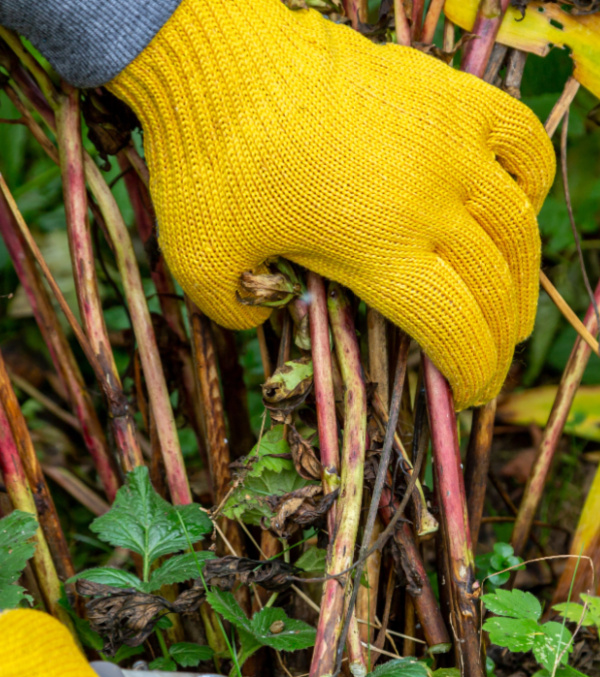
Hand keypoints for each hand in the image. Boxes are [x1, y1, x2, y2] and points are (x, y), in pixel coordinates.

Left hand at [107, 0, 554, 408]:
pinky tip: (515, 208)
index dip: (474, 374)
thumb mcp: (201, 263)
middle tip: (491, 357)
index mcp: (380, 253)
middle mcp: (431, 204)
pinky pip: (523, 144)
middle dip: (502, 339)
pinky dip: (532, 184)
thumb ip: (239, 313)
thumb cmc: (207, 161)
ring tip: (512, 302)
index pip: (458, 331)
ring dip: (523, 276)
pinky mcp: (451, 96)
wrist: (219, 59)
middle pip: (495, 288)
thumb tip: (267, 318)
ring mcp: (450, 145)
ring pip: (518, 227)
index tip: (468, 396)